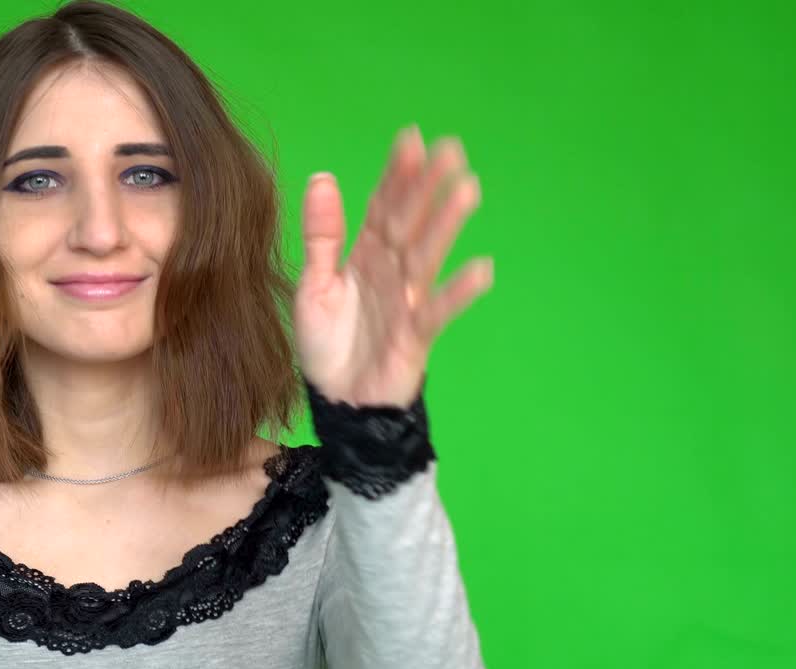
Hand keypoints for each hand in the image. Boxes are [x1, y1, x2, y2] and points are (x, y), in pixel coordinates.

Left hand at [293, 125, 492, 408]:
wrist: (338, 403)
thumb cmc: (329, 345)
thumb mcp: (313, 287)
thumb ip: (321, 236)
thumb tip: (322, 178)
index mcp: (365, 255)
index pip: (383, 206)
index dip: (396, 174)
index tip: (411, 138)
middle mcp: (391, 271)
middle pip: (410, 223)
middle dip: (428, 186)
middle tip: (450, 149)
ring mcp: (407, 301)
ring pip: (426, 256)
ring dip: (446, 224)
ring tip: (468, 189)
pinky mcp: (416, 335)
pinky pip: (437, 311)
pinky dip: (458, 292)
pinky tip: (482, 269)